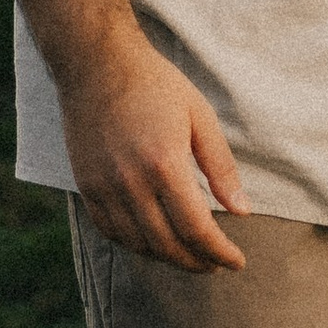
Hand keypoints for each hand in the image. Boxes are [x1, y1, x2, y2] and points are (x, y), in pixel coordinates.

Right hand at [5, 0, 245, 270]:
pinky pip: (110, 231)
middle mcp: (130, 182)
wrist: (96, 63)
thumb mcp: (200, 116)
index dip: (219, 252)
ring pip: (138, 244)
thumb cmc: (155, 84)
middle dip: (197, 262)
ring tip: (190, 257)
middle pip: (167, 244)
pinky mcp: (86, 186)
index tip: (236, 262)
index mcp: (164, 163)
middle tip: (216, 264)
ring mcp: (103, 187)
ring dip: (167, 258)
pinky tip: (153, 242)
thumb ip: (221, 167)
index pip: (196, 228)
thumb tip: (242, 211)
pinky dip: (135, 245)